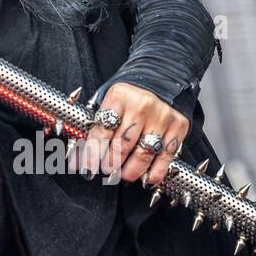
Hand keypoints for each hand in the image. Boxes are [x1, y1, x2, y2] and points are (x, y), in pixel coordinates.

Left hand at [72, 82, 186, 186]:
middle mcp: (141, 106)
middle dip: (110, 165)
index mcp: (119, 97)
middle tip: (105, 173)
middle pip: (121, 146)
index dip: (91, 155)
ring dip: (130, 171)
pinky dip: (155, 172)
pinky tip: (146, 179)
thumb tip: (77, 158)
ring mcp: (161, 117)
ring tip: (122, 176)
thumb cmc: (130, 94)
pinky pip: (165, 156)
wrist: (163, 76)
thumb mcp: (109, 100)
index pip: (101, 132)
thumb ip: (96, 126)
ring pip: (143, 154)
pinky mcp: (178, 126)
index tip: (86, 169)